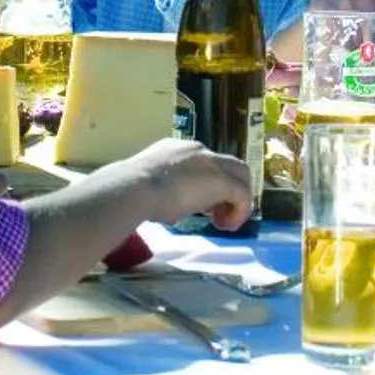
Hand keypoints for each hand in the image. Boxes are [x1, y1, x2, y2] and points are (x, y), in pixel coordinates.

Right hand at [123, 135, 254, 232]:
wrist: (135, 189)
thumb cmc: (132, 191)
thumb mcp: (148, 187)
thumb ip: (162, 192)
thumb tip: (167, 209)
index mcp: (174, 149)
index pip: (201, 163)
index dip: (204, 184)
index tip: (199, 206)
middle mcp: (196, 150)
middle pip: (226, 164)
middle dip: (227, 188)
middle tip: (215, 213)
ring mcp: (210, 162)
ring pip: (240, 174)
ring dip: (235, 199)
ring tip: (222, 222)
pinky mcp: (221, 180)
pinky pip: (243, 194)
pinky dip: (240, 211)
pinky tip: (228, 225)